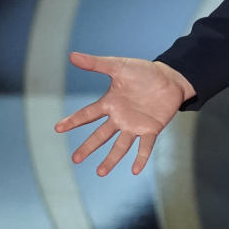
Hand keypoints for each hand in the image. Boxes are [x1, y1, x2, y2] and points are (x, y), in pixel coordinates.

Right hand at [53, 51, 195, 175]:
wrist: (170, 77)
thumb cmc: (144, 72)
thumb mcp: (119, 66)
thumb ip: (96, 64)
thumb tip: (72, 55)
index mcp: (110, 103)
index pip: (88, 114)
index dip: (73, 121)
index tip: (57, 128)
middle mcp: (120, 117)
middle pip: (101, 135)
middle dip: (88, 147)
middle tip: (75, 159)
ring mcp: (135, 125)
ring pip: (120, 145)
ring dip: (111, 159)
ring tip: (100, 173)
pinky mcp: (151, 129)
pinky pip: (145, 146)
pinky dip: (140, 158)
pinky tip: (135, 170)